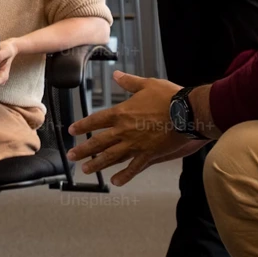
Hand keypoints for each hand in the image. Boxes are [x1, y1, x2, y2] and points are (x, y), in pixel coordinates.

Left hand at [67, 72, 205, 184]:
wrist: (186, 113)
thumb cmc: (167, 96)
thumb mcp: (146, 84)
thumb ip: (129, 82)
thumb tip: (116, 74)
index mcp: (121, 113)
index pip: (96, 120)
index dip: (83, 125)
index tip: (72, 130)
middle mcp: (124, 131)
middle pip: (99, 142)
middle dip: (84, 150)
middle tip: (71, 156)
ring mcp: (135, 145)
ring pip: (112, 157)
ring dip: (97, 164)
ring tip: (86, 170)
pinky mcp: (148, 155)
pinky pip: (133, 168)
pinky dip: (124, 176)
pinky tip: (115, 182)